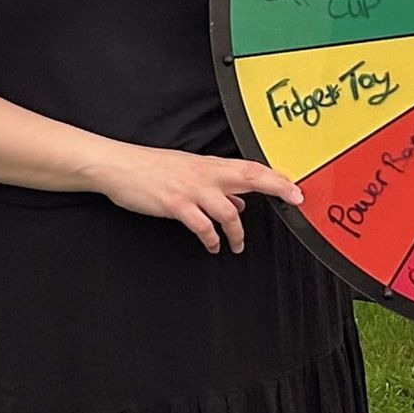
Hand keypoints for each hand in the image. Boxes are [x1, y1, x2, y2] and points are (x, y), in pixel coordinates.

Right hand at [87, 143, 302, 253]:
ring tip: (236, 246)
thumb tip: (240, 200)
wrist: (117, 166)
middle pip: (250, 177)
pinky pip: (202, 226)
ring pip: (229, 211)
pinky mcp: (175, 204)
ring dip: (238, 233)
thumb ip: (216, 185)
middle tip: (294, 200)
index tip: (296, 187)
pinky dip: (212, 239)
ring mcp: (191, 190)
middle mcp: (205, 175)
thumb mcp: (189, 172)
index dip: (276, 177)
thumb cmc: (152, 169)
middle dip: (276, 187)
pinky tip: (213, 246)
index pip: (251, 168)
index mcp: (210, 166)